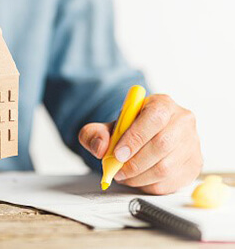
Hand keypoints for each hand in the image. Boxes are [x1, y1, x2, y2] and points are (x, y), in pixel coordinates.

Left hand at [79, 94, 202, 194]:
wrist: (145, 137)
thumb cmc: (129, 130)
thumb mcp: (107, 127)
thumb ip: (94, 133)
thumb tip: (100, 147)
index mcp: (162, 104)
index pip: (154, 118)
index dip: (135, 138)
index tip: (117, 154)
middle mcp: (182, 120)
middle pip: (162, 145)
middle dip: (134, 163)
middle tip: (117, 170)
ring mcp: (192, 144)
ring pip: (166, 167)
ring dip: (139, 177)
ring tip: (124, 175)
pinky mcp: (193, 165)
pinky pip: (171, 182)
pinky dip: (149, 185)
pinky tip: (138, 179)